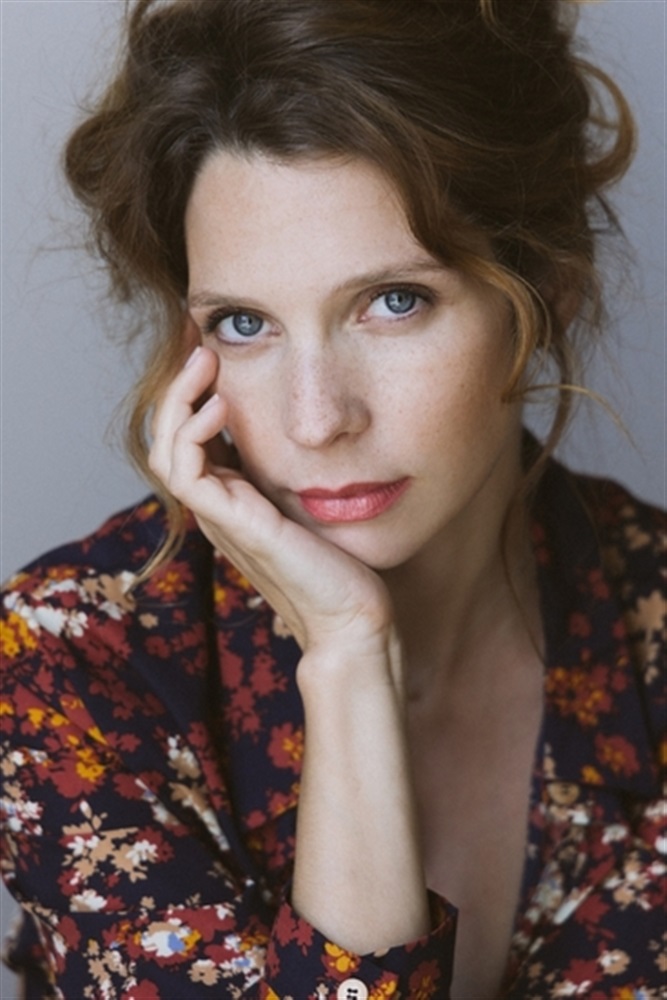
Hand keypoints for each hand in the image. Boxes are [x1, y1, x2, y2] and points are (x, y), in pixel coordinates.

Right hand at [148, 345, 394, 662]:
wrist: (353, 618)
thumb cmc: (344, 564)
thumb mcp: (319, 500)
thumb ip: (301, 469)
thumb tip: (316, 422)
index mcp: (234, 499)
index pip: (191, 438)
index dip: (194, 392)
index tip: (214, 347)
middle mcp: (219, 507)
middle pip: (168, 440)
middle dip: (178, 387)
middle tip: (200, 343)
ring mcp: (221, 519)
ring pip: (166, 452)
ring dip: (177, 402)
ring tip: (204, 361)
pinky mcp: (233, 526)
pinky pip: (187, 474)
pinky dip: (192, 434)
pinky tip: (221, 405)